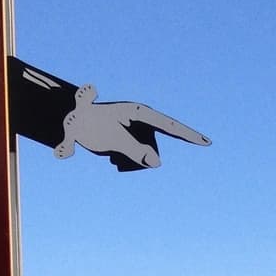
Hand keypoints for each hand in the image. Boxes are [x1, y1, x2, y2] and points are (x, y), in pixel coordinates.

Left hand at [55, 86, 211, 171]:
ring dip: (130, 162)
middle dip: (137, 159)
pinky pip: (138, 160)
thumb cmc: (87, 126)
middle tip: (113, 159)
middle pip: (153, 149)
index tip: (207, 143)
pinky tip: (111, 159)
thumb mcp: (111, 140)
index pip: (170, 126)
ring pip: (146, 157)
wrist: (68, 125)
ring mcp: (137, 131)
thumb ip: (135, 151)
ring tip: (110, 158)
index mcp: (140, 112)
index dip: (189, 136)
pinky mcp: (132, 140)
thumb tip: (157, 163)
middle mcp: (142, 121)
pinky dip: (126, 163)